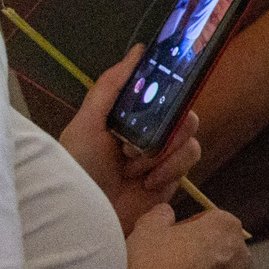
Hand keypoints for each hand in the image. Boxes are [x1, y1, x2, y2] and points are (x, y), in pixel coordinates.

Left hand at [58, 46, 207, 234]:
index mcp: (124, 114)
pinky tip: (148, 182)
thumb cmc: (79, 167)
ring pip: (188, 134)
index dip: (167, 84)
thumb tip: (139, 50)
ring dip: (164, 150)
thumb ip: (110, 87)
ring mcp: (160, 154)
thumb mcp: (86, 123)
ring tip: (136, 168)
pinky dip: (171, 169)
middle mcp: (145, 130)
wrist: (88, 219)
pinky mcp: (173, 177)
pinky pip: (189, 160)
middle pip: (180, 109)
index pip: (157, 89)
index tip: (174, 79)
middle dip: (166, 123)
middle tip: (142, 140)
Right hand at [121, 202, 249, 268]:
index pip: (213, 219)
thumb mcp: (144, 231)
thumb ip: (160, 216)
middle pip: (220, 250)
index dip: (188, 228)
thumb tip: (165, 213)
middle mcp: (242, 260)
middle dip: (198, 255)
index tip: (166, 241)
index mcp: (226, 230)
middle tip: (163, 267)